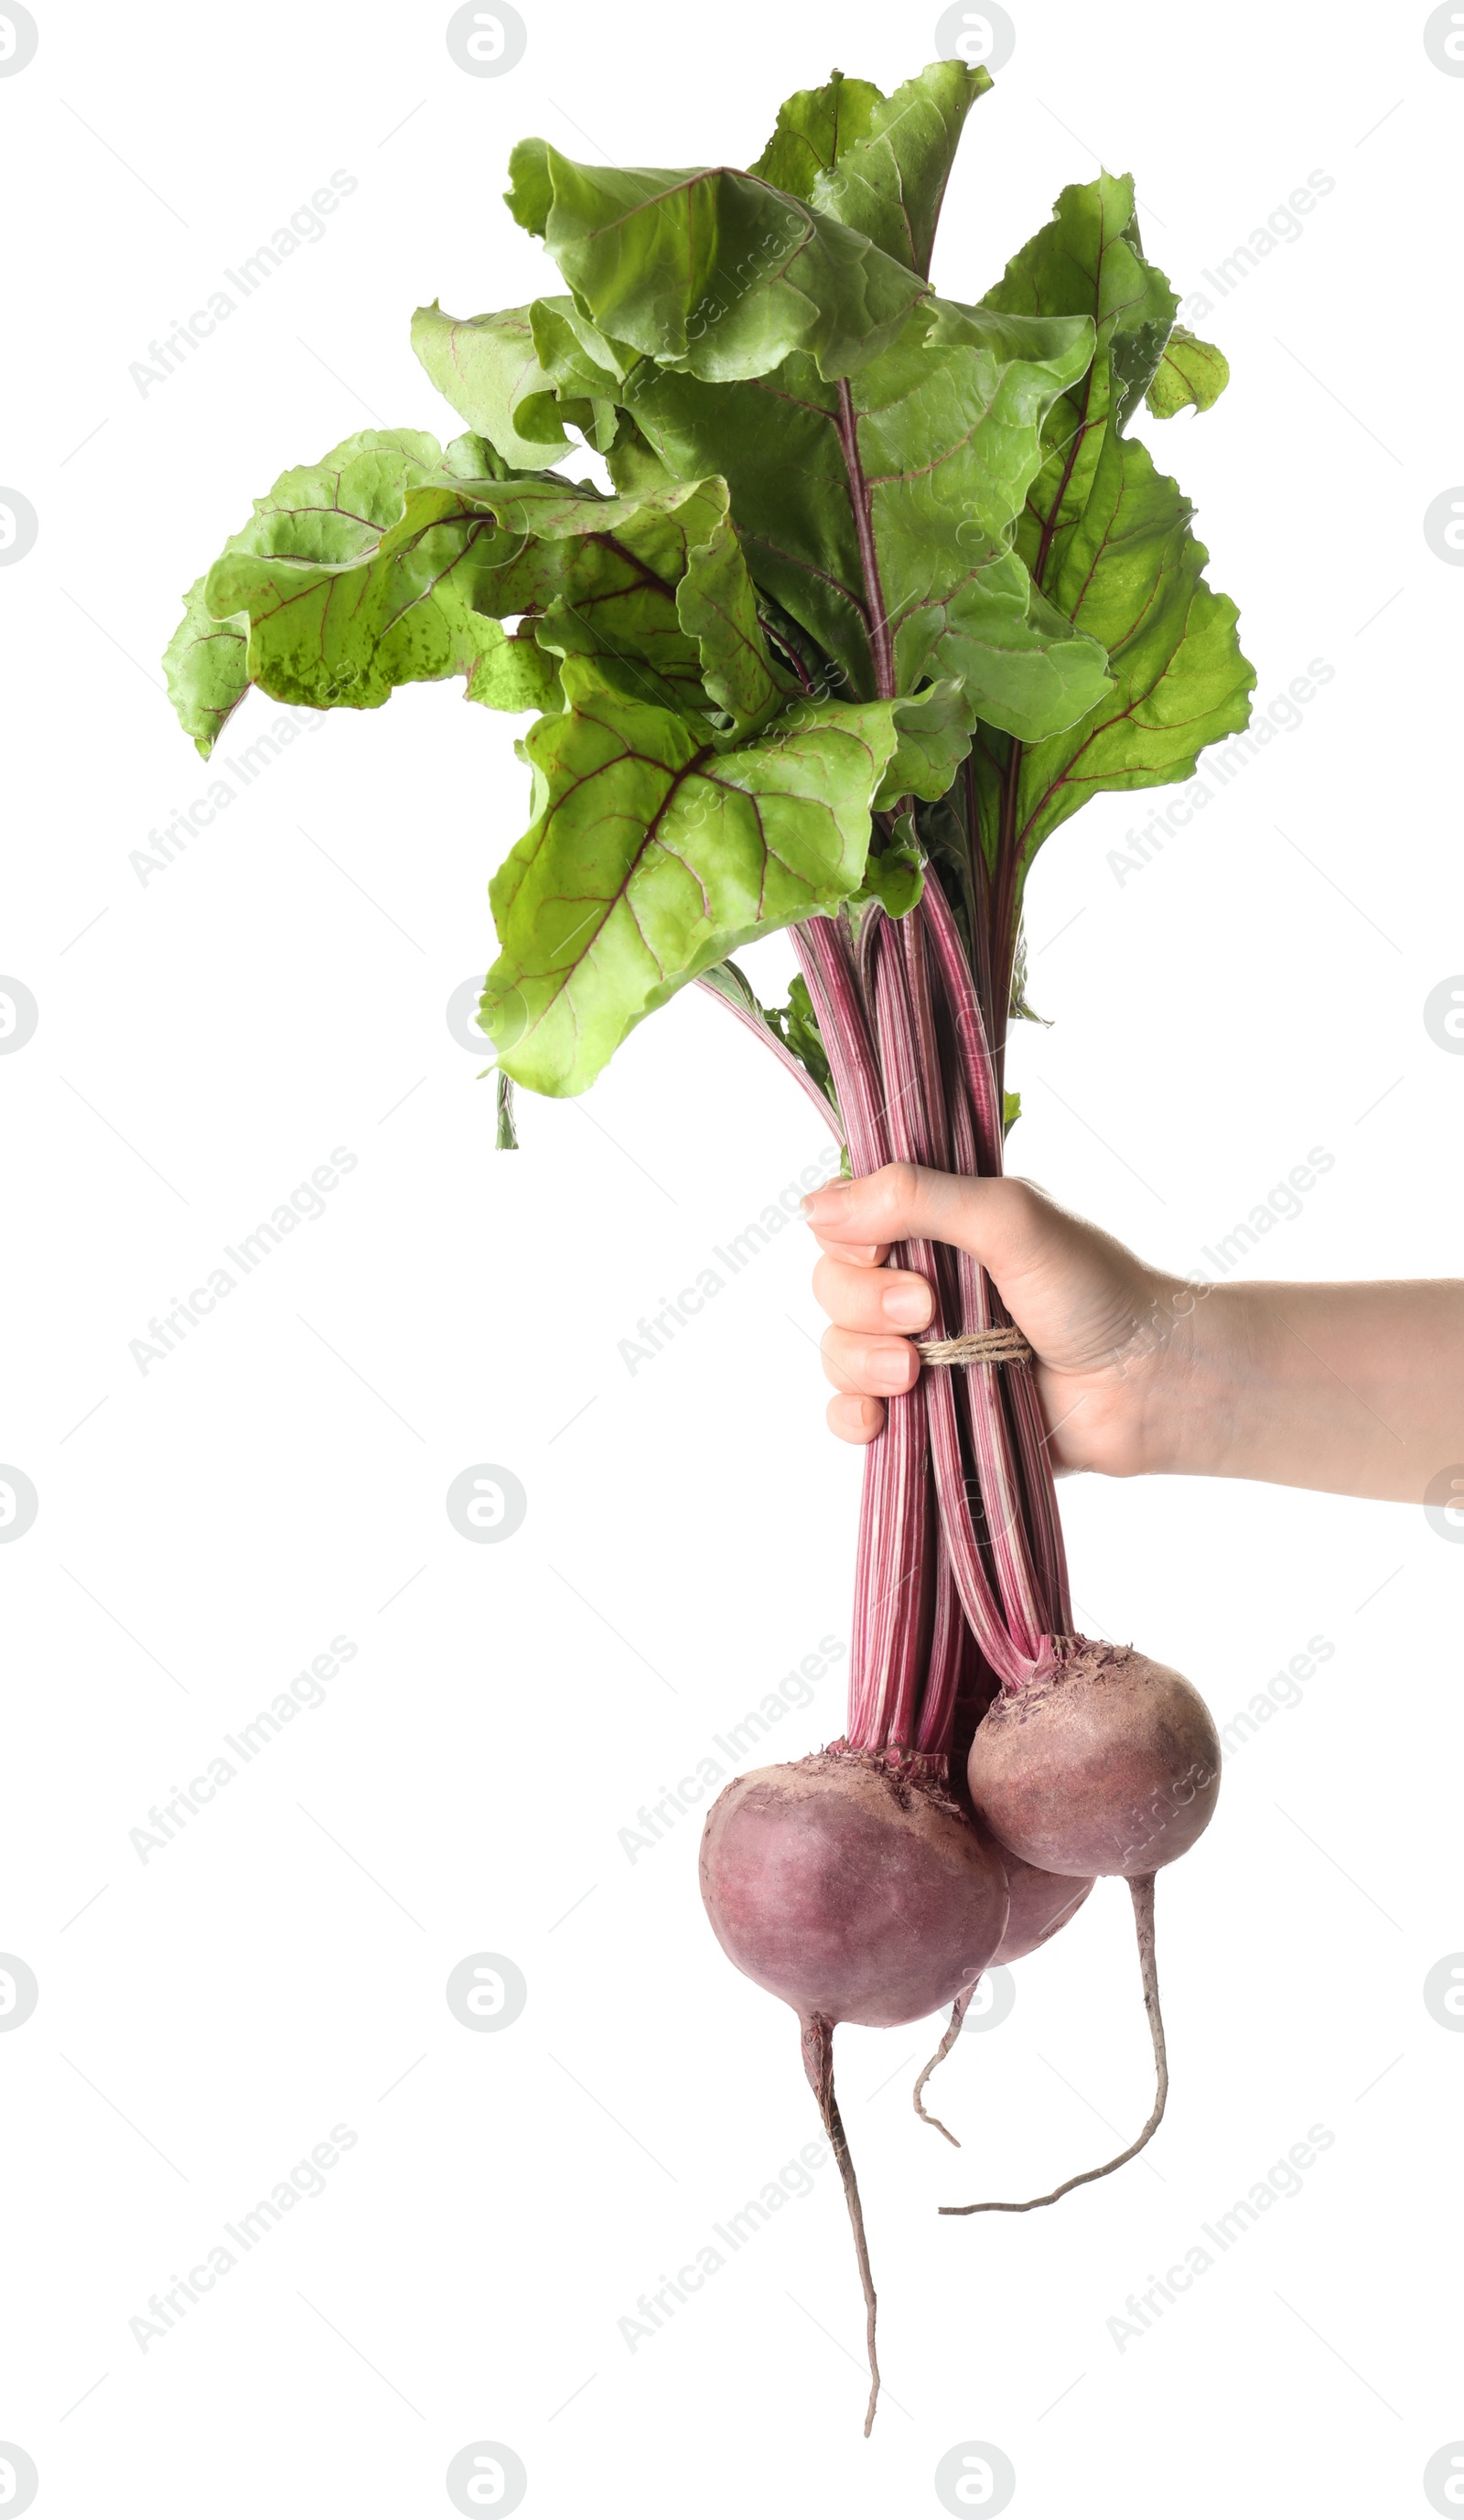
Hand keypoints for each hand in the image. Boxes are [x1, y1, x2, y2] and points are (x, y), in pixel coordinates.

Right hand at [802, 1163, 1204, 1478]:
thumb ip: (917, 1198)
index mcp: (937, 1225)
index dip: (851, 1240)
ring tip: (915, 1371)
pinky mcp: (926, 1413)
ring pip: (836, 1350)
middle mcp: (920, 1282)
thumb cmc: (1096, 1291)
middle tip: (925, 1312)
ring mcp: (920, 1351)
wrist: (1145, 1385)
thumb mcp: (1010, 1219)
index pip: (845, 1220)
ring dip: (859, 1362)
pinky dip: (850, 1416)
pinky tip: (878, 1419)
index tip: (892, 1252)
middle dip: (862, 1303)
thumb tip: (816, 1207)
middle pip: (832, 1286)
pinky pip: (850, 1414)